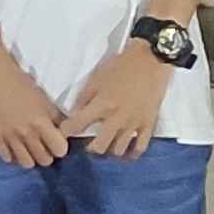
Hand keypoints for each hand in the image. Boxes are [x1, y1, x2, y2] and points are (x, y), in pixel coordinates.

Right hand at [0, 49, 70, 171]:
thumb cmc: (20, 82)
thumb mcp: (43, 98)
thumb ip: (54, 117)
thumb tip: (62, 131)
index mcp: (41, 123)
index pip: (59, 150)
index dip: (60, 147)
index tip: (57, 141)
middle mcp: (27, 134)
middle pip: (44, 160)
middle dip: (47, 153)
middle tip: (44, 144)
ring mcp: (10, 137)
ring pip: (27, 163)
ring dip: (31, 157)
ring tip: (30, 147)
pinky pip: (7, 158)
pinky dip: (13, 154)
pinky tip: (14, 145)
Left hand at [60, 41, 170, 159]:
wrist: (150, 61)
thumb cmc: (122, 67)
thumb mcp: (98, 78)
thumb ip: (85, 97)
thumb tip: (76, 112)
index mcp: (101, 105)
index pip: (78, 125)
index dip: (67, 132)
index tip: (62, 135)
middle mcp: (116, 119)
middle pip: (99, 146)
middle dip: (91, 148)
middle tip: (89, 144)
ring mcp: (133, 124)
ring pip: (118, 150)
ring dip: (110, 150)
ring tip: (108, 145)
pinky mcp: (148, 125)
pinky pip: (139, 148)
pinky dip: (131, 153)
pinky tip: (126, 152)